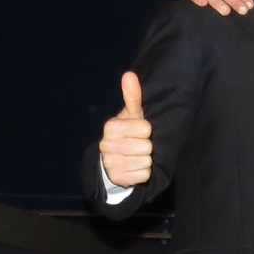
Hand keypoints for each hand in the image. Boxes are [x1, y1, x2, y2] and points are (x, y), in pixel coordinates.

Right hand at [100, 72, 152, 186]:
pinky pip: (142, 176)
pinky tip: (134, 168)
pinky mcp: (116, 179)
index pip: (146, 129)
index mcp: (111, 127)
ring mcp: (110, 163)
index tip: (140, 131)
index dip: (147, 131)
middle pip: (146, 147)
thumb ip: (133, 96)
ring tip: (136, 156)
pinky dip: (143, 173)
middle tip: (138, 145)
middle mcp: (106, 145)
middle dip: (146, 147)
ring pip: (145, 162)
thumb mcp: (133, 114)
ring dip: (145, 160)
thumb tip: (129, 75)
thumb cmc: (129, 132)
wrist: (115, 158)